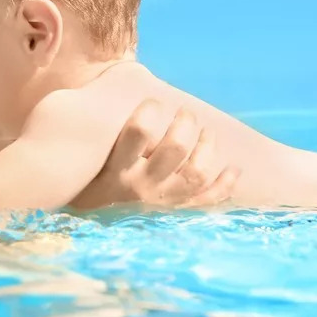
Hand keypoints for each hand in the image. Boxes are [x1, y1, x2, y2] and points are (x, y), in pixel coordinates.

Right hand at [71, 100, 239, 209]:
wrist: (85, 230)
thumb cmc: (83, 185)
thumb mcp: (83, 159)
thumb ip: (95, 130)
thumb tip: (108, 86)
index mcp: (116, 170)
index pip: (138, 130)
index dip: (150, 109)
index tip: (152, 103)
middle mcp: (141, 187)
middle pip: (175, 148)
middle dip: (185, 123)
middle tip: (185, 113)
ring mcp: (161, 203)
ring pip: (197, 172)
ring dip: (207, 147)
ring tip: (207, 133)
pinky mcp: (174, 214)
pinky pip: (207, 201)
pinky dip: (225, 186)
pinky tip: (233, 169)